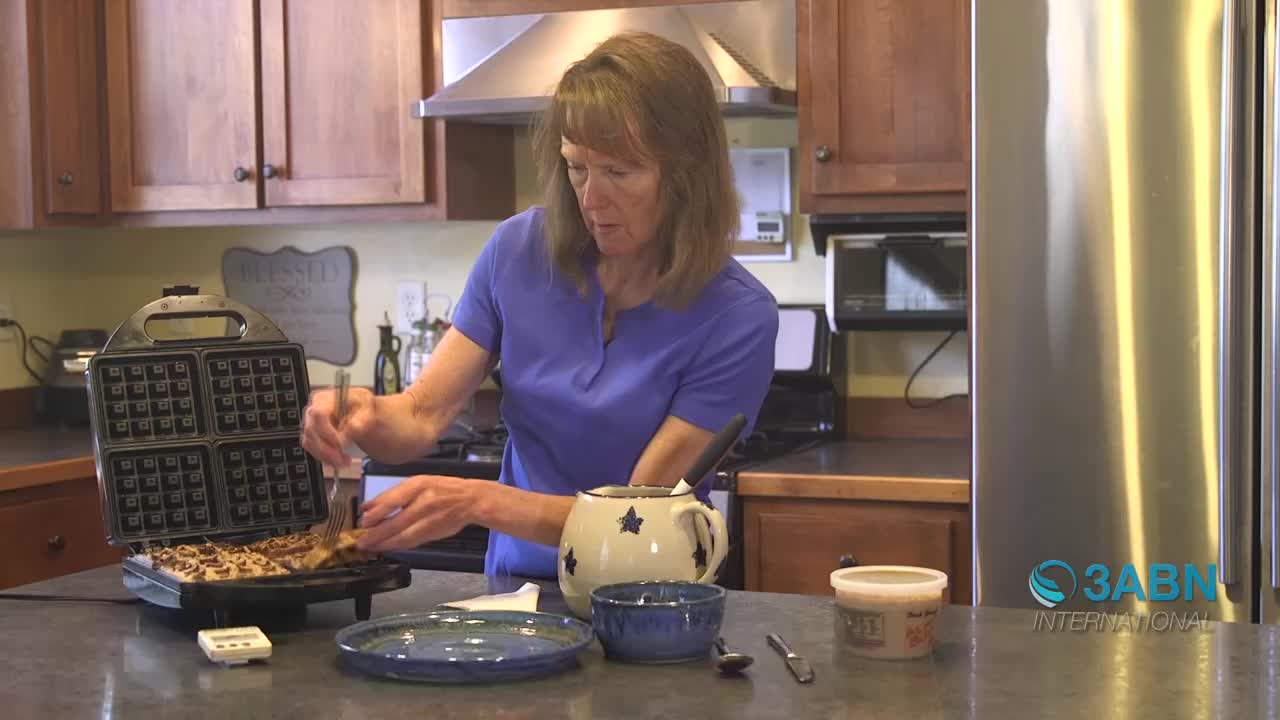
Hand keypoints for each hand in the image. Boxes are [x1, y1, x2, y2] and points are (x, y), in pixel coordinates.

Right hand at [300, 386, 376, 467]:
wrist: (360, 410)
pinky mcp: (311, 435)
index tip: (341, 445)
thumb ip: (358, 422)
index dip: (327, 432)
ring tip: (345, 461)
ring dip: (326, 456)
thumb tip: (343, 438)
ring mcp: (309, 423)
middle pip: (311, 431)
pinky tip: (338, 460)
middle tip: (344, 460)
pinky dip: (324, 457)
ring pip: (309, 442)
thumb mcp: (367, 410)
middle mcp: (312, 409)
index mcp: (324, 399)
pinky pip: (312, 449)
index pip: (318, 414)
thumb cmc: (362, 406)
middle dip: (327, 449)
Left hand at [356, 475, 478, 551]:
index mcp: (418, 485)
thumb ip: (394, 494)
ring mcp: (430, 520)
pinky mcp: (433, 534)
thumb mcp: (418, 483)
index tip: (362, 521)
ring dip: (384, 544)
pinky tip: (386, 547)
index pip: (392, 500)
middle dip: (376, 534)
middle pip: (396, 522)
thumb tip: (368, 507)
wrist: (470, 500)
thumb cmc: (442, 488)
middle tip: (361, 541)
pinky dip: (397, 546)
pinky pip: (411, 542)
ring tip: (370, 547)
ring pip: (403, 536)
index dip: (375, 513)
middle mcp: (424, 502)